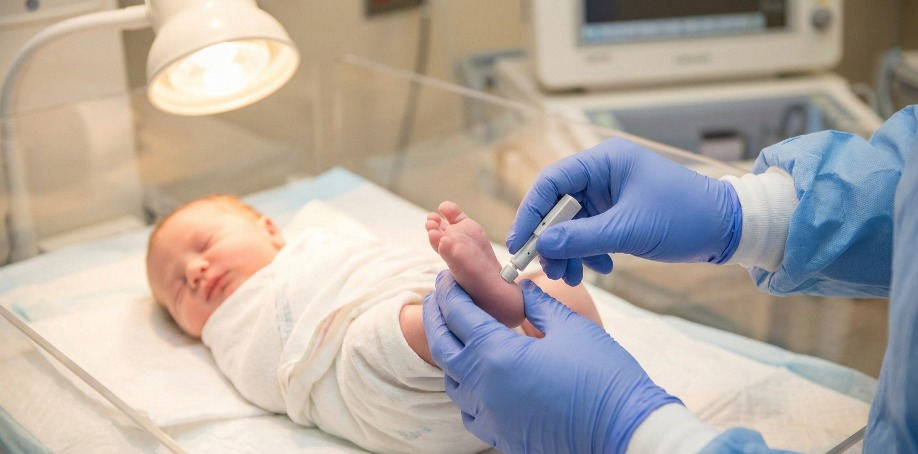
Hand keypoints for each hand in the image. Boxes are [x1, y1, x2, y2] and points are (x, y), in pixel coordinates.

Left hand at [423, 271, 680, 452]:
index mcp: (497, 355)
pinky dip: (465, 389)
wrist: (625, 431)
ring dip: (449, 353)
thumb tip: (522, 290)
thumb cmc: (604, 377)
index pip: (458, 315)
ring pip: (451, 381)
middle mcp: (484, 388)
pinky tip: (477, 377)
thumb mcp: (571, 327)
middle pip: (442, 347)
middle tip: (439, 296)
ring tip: (457, 333)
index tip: (448, 276)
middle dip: (436, 316)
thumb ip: (538, 305)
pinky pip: (469, 411)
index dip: (450, 291)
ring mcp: (491, 416)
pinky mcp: (502, 436)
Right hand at [507, 138, 741, 284]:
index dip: (530, 213)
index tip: (520, 245)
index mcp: (604, 161)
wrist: (728, 229)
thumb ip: (580, 238)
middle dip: (551, 240)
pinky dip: (587, 252)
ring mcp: (610, 193)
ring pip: (571, 223)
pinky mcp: (618, 213)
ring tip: (573, 277)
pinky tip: (601, 268)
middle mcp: (603, 173)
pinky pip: (589, 232)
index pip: (550, 182)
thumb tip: (541, 246)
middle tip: (548, 270)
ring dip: (568, 251)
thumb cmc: (685, 217)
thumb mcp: (628, 230)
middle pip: (557, 205)